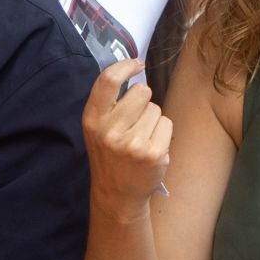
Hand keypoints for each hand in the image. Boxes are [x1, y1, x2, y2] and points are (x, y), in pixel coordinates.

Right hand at [83, 58, 171, 219]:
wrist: (117, 195)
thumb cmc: (111, 156)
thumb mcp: (97, 129)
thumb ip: (109, 102)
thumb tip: (134, 67)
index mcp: (93, 120)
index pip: (108, 81)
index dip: (125, 66)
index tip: (137, 64)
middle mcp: (110, 131)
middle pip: (141, 91)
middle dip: (144, 100)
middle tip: (136, 121)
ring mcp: (132, 144)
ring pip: (156, 108)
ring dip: (153, 120)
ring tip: (141, 139)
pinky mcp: (153, 154)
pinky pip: (166, 124)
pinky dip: (163, 133)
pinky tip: (151, 148)